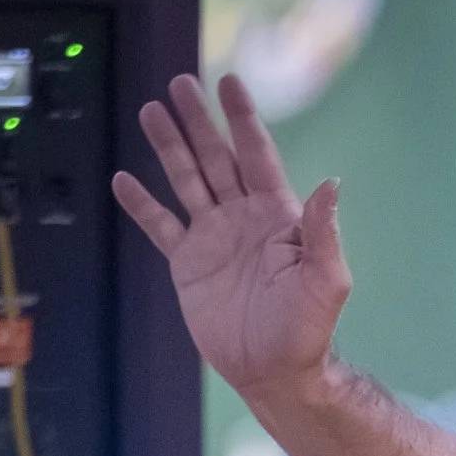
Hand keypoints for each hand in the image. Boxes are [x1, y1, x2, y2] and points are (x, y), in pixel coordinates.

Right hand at [112, 72, 349, 408]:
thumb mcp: (325, 281)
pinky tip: (124, 179)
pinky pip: (161, 225)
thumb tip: (331, 184)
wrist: (274, 373)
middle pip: (216, 157)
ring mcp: (212, 237)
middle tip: (180, 83)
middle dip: (198, 120)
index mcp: (276, 215)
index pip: (257, 155)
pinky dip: (142, 204)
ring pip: (186, 179)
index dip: (242, 119)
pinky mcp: (187, 263)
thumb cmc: (306, 330)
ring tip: (150, 111)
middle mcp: (242, 218)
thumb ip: (325, 232)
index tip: (230, 83)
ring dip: (168, 147)